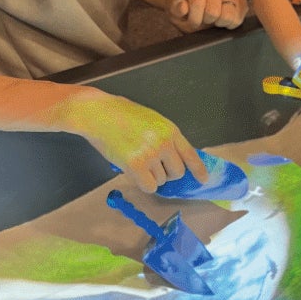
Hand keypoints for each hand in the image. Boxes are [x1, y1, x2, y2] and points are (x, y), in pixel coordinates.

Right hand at [54, 91, 207, 193]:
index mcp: (170, 130)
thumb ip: (164, 138)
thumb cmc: (120, 114)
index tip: (203, 180)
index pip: (190, 154)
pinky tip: (132, 171)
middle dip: (167, 174)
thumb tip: (173, 159)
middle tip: (152, 167)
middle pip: (178, 172)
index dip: (198, 170)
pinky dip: (142, 183)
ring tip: (135, 160)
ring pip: (161, 181)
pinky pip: (148, 186)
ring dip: (150, 177)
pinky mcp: (136, 165)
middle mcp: (165, 142)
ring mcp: (151, 154)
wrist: (97, 113)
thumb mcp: (151, 120)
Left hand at [170, 0, 247, 31]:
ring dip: (219, 22)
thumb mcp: (176, 12)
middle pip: (212, 12)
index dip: (194, 18)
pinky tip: (223, 18)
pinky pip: (237, 19)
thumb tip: (183, 7)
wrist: (200, 9)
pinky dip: (229, 23)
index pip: (197, 4)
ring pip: (227, 16)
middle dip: (206, 20)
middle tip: (204, 18)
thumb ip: (177, 9)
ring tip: (214, 18)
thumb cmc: (189, 11)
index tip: (193, 19)